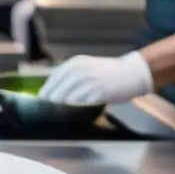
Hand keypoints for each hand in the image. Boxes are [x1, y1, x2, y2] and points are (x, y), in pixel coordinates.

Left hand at [38, 51, 153, 104]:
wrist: (133, 73)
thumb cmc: (108, 72)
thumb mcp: (87, 67)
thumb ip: (72, 76)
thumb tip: (55, 89)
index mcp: (76, 63)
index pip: (55, 76)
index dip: (47, 87)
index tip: (41, 96)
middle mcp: (81, 70)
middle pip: (59, 87)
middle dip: (52, 96)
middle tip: (47, 105)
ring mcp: (90, 80)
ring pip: (69, 94)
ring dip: (62, 102)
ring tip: (57, 109)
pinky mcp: (99, 91)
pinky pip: (83, 101)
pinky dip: (77, 106)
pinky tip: (74, 110)